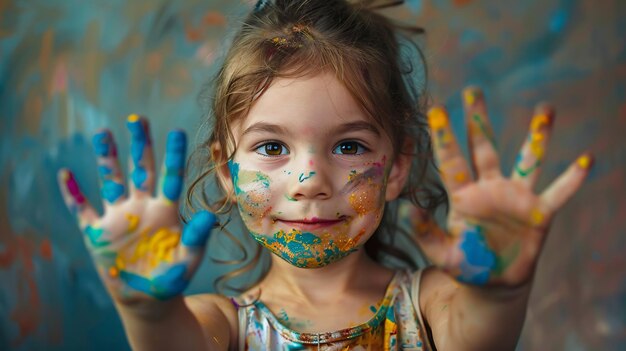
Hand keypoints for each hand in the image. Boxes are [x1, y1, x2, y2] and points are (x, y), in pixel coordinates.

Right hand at [58, 115, 215, 302]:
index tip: (176, 131)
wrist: (147, 299)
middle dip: (139, 145)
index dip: (173, 155)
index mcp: (165, 211)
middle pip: (140, 170)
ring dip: (106, 159)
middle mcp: (142, 207)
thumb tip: (208, 216)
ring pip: (111, 181)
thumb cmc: (172, 278)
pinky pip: (82, 210)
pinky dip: (73, 194)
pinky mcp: (97, 233)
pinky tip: (66, 175)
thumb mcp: (188, 260)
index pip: (170, 177)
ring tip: (103, 133)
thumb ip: (196, 238)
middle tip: (138, 119)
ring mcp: (118, 217)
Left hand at [413, 87, 591, 287]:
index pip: (451, 160)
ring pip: (527, 160)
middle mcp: (490, 188)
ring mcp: (516, 197)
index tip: (436, 108)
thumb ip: (426, 235)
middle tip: (473, 90)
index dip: (443, 136)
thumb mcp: (443, 254)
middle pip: (483, 148)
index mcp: (463, 196)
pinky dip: (572, 179)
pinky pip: (559, 193)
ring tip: (545, 108)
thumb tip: (408, 212)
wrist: (494, 282)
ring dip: (537, 136)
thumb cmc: (466, 264)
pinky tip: (586, 159)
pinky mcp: (540, 213)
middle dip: (478, 120)